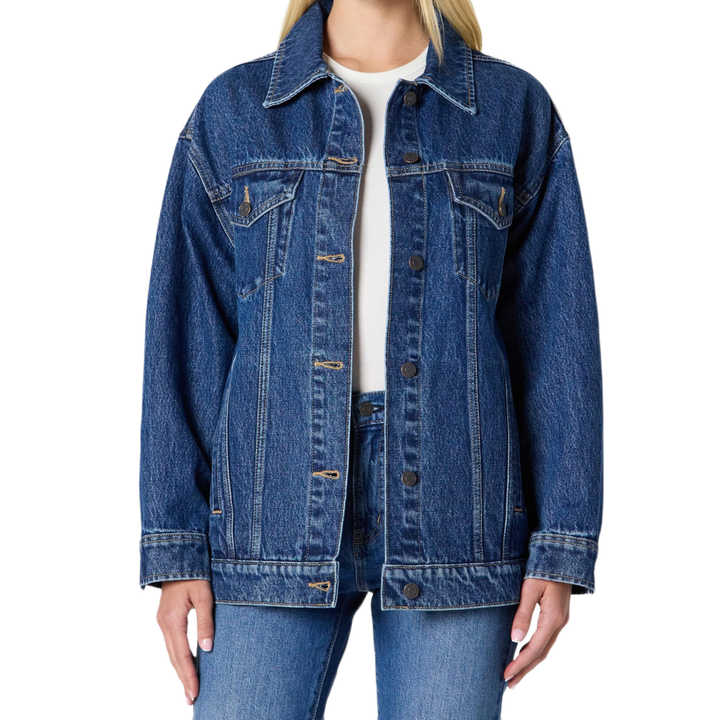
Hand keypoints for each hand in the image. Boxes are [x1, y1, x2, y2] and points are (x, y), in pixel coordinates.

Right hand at [156, 579, 213, 704]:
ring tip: (190, 687)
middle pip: (174, 658)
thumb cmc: (194, 572)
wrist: (177, 555)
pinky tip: (186, 664)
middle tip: (192, 698)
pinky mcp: (167, 617)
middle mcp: (164, 623)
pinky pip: (172, 643)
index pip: (181, 655)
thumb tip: (207, 649)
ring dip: (180, 670)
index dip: (189, 675)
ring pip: (172, 652)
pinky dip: (178, 657)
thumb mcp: (204, 595)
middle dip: (183, 678)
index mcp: (172, 620)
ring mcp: (163, 621)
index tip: (195, 693)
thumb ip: (206, 621)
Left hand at [503, 578, 570, 687]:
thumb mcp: (530, 589)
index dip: (520, 664)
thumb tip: (515, 639)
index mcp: (553, 619)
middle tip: (509, 684)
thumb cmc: (544, 568)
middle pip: (541, 653)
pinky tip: (525, 651)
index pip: (535, 649)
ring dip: (530, 662)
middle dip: (525, 669)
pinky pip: (546, 638)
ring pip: (544, 647)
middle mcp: (559, 623)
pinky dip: (535, 649)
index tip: (506, 676)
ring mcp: (560, 619)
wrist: (563, 553)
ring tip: (515, 674)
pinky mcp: (558, 614)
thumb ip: (523, 613)